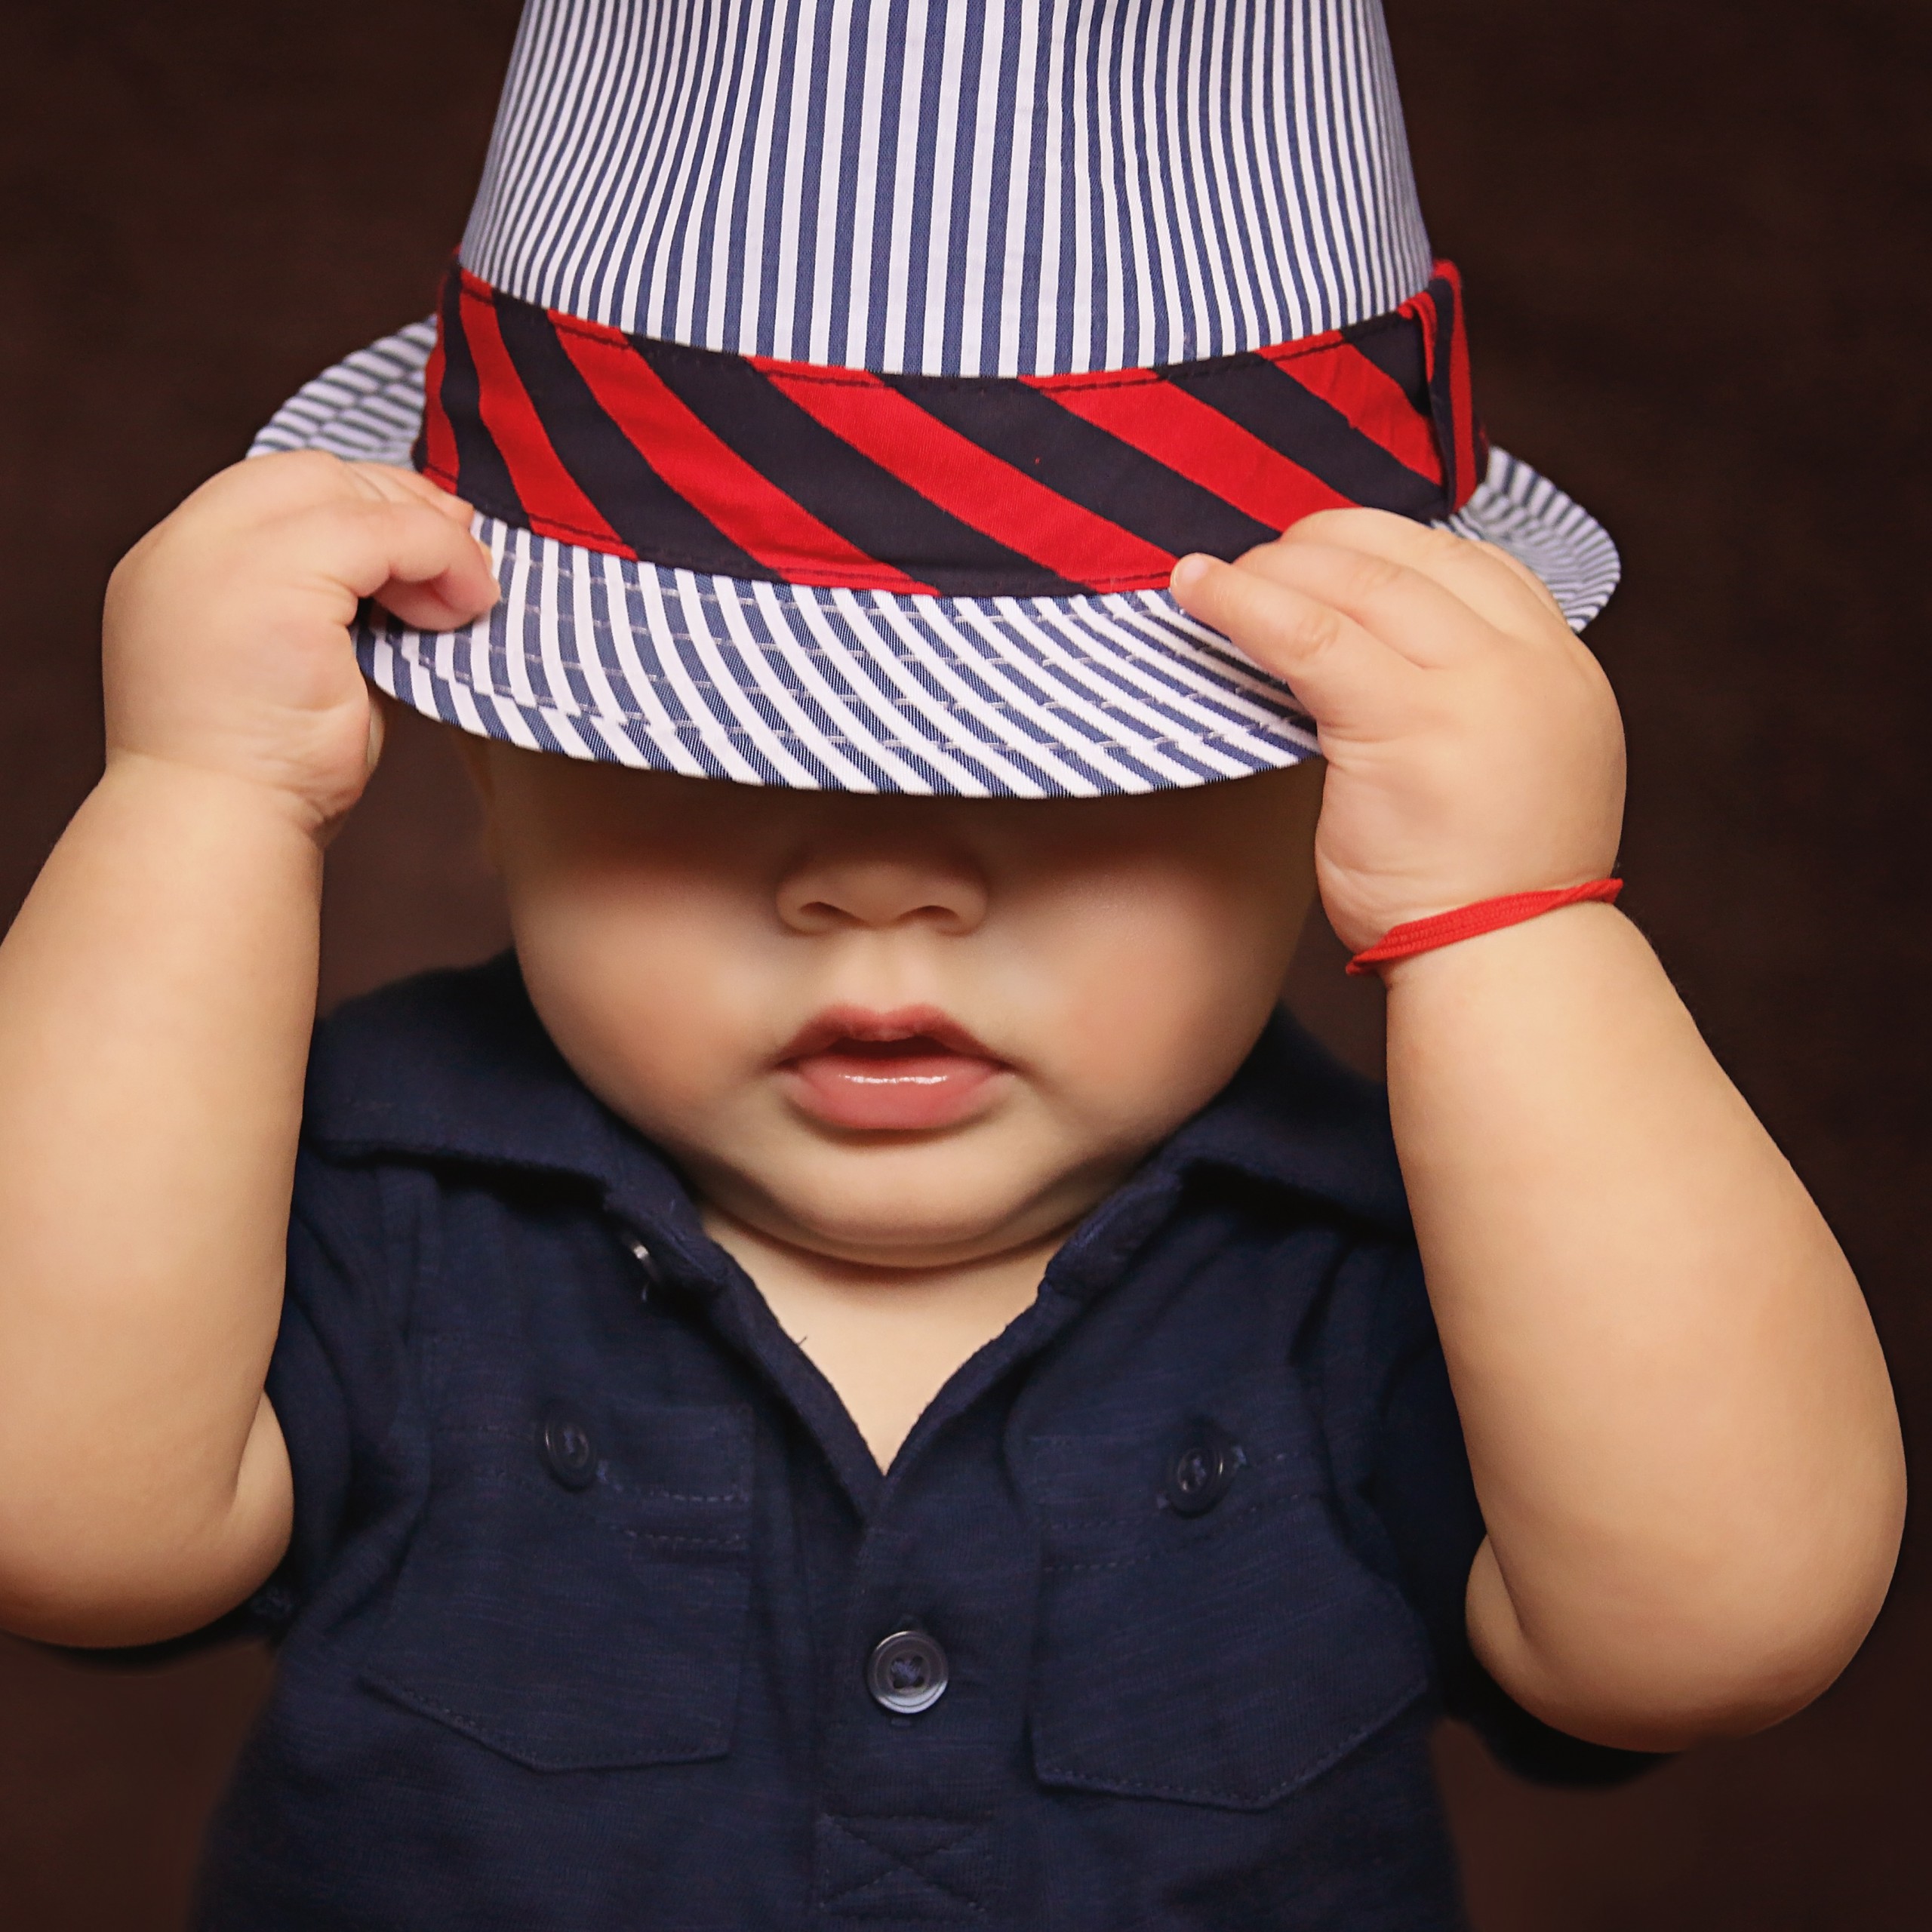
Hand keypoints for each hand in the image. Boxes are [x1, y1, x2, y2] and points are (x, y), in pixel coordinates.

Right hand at [102, 452, 498, 835]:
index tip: (431, 538)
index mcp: (179, 564)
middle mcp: (184, 546)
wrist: (222, 833)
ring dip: (427, 537)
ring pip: (350, 494)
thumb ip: (344, 604)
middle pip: (311, 473)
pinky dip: (439, 559)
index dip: (365, 501)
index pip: (280, 490)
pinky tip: (463, 609)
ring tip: (468, 595)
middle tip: (467, 552)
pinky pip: (382, 534)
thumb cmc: (272, 772)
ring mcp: (217, 556)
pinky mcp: (268, 582)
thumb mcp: (307, 662)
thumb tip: (428, 560)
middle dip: (399, 504)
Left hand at [1170, 511, 1624, 953]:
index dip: (1387, 544)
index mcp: (1562, 668)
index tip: (1324, 552)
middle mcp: (1528, 663)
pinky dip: (1244, 602)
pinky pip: (1308, 635)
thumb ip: (1466, 702)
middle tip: (1259, 559)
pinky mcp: (1406, 724)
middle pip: (1412, 558)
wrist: (1504, 966)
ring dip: (1275, 568)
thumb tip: (1372, 656)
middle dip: (1322, 545)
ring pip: (1358, 585)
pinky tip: (1196, 592)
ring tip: (1212, 575)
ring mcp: (1474, 688)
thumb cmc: (1484, 889)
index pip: (1475, 563)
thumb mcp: (1509, 768)